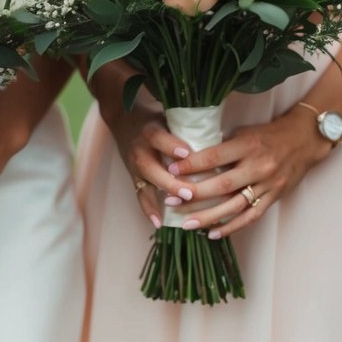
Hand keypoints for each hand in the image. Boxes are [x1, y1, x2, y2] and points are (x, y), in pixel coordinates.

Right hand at [105, 105, 200, 228]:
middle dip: (170, 181)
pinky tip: (159, 223)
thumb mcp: (168, 118)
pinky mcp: (134, 178)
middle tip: (189, 192)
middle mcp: (140, 150)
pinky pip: (141, 196)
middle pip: (152, 167)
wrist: (123, 120)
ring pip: (148, 183)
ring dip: (162, 197)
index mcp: (150, 131)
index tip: (186, 153)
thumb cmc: (155, 120)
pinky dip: (149, 210)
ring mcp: (135, 166)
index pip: (160, 138)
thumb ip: (187, 130)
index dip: (172, 146)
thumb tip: (218, 143)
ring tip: (178, 208)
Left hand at [165, 106, 333, 238]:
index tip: (171, 170)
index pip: (214, 156)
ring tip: (187, 224)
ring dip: (209, 217)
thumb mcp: (244, 133)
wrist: (304, 140)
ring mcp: (268, 185)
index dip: (192, 164)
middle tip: (171, 200)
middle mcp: (258, 166)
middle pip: (222, 185)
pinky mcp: (274, 198)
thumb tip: (191, 158)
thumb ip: (222, 146)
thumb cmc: (268, 135)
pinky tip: (213, 233)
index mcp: (247, 146)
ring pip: (235, 205)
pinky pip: (251, 216)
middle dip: (194, 194)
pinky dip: (232, 226)